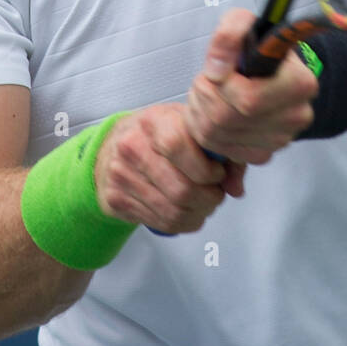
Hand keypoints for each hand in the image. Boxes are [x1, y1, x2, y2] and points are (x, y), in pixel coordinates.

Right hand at [94, 102, 245, 235]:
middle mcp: (132, 147)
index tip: (217, 172)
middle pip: (181, 189)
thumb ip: (219, 151)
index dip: (205, 168)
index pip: (178, 146)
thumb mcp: (187, 126)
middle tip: (216, 193)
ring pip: (173, 211)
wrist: (111, 147)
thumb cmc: (156, 135)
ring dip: (199, 213)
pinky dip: (184, 223)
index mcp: (153, 122)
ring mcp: (121, 176)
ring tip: (205, 203)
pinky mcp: (117, 200)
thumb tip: (235, 186)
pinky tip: (188, 212)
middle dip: (210, 198)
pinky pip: (161, 223)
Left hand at [186, 6, 318, 164]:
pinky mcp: (264, 153)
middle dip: (204, 96)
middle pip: (227, 118)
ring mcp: (281, 139)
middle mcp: (296, 116)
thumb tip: (217, 71)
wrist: (272, 69)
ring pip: (218, 136)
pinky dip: (207, 131)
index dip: (220, 85)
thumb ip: (230, 33)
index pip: (248, 98)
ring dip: (200, 112)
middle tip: (205, 80)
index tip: (216, 69)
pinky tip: (213, 112)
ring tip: (207, 93)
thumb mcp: (244, 24)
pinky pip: (220, 149)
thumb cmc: (258, 48)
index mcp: (300, 83)